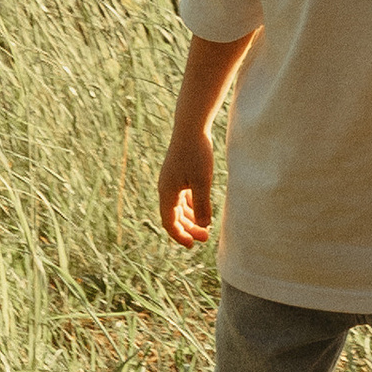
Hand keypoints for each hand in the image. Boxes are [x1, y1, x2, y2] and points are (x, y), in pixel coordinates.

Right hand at [159, 126, 214, 246]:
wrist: (190, 127)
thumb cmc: (197, 153)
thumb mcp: (202, 181)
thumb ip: (202, 204)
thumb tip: (204, 226)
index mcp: (167, 193)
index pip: (169, 222)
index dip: (180, 236)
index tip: (192, 245)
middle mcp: (166, 189)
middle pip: (174, 216)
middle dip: (188, 229)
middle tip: (205, 238)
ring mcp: (171, 180)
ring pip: (178, 207)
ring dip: (190, 218)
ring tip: (206, 226)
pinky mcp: (178, 173)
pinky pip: (182, 196)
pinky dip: (191, 206)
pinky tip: (202, 209)